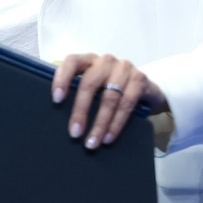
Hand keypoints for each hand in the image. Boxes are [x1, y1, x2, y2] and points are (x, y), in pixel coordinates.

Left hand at [51, 53, 168, 149]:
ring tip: (91, 142)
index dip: (62, 79)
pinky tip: (108, 137)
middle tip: (74, 133)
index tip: (57, 99)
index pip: (71, 62)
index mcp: (89, 60)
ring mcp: (124, 68)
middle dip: (80, 111)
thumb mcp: (94, 88)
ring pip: (109, 97)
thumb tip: (56, 115)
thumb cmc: (111, 90)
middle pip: (89, 84)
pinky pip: (127, 104)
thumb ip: (78, 92)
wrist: (146, 92)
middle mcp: (105, 61)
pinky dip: (116, 124)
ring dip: (99, 124)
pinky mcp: (140, 80)